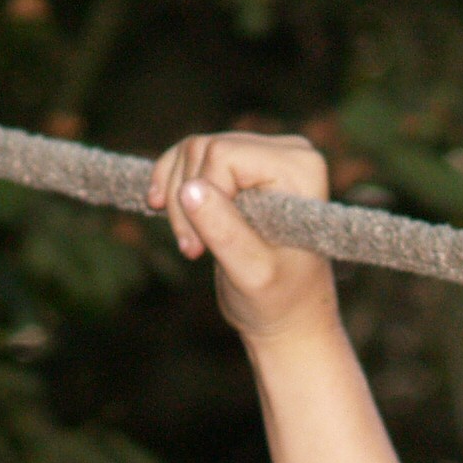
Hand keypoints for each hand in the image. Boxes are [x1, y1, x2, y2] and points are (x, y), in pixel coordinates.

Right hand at [146, 132, 339, 344]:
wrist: (287, 315)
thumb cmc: (279, 300)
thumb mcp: (251, 274)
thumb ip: (224, 231)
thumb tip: (189, 189)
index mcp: (301, 169)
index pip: (223, 155)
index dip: (201, 195)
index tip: (200, 246)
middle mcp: (287, 151)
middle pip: (204, 148)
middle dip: (185, 199)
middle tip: (193, 249)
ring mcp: (264, 153)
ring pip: (192, 151)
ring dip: (177, 197)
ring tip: (191, 243)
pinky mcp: (242, 162)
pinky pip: (190, 154)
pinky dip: (171, 181)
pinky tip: (162, 206)